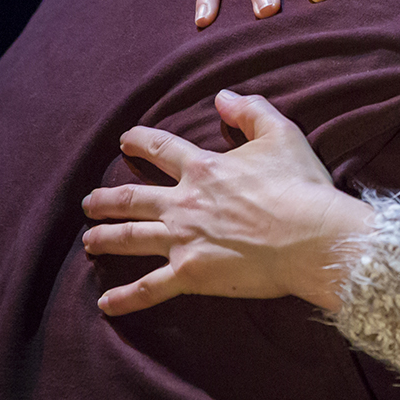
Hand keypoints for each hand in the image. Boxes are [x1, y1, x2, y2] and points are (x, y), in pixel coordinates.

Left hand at [81, 90, 373, 314]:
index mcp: (204, 169)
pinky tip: (105, 304)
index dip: (140, 141)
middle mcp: (184, 203)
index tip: (125, 139)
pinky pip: (150, 287)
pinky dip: (126, 298)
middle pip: (133, 198)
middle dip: (107, 199)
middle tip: (90, 202)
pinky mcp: (191, 273)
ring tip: (88, 241)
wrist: (311, 236)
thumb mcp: (282, 134)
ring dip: (105, 238)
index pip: (162, 149)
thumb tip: (222, 96)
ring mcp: (183, 240)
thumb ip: (251, 111)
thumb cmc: (301, 186)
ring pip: (130, 238)